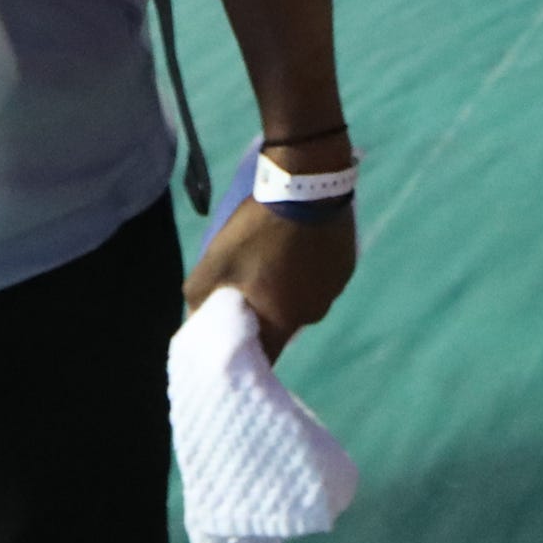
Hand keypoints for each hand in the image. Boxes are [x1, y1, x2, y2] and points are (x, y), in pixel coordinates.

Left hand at [184, 202, 356, 361]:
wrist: (305, 186)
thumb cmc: (257, 231)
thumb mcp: (214, 263)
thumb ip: (199, 299)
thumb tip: (196, 319)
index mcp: (283, 321)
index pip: (264, 357)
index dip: (247, 350)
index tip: (234, 335)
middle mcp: (314, 313)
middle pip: (284, 326)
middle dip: (267, 314)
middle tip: (251, 288)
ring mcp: (335, 289)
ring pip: (305, 301)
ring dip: (291, 290)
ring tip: (277, 261)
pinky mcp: (347, 266)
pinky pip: (323, 279)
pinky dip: (310, 271)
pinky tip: (299, 247)